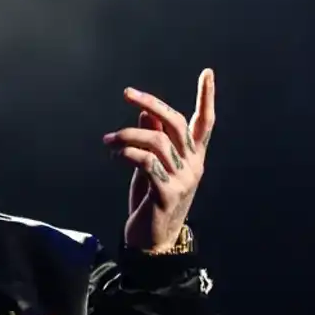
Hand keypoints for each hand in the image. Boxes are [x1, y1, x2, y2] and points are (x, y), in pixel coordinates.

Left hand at [104, 69, 216, 253]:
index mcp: (193, 157)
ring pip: (157, 142)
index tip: (207, 72)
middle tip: (127, 93)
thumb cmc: (151, 200)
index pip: (205, 122)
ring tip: (108, 140)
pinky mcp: (167, 194)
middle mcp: (193, 165)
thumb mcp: (152, 166)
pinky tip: (115, 154)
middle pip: (176, 124)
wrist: (153, 241)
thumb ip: (153, 140)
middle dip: (152, 103)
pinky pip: (147, 163)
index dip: (206, 98)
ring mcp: (183, 180)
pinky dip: (128, 154)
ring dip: (127, 135)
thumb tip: (146, 113)